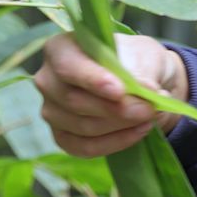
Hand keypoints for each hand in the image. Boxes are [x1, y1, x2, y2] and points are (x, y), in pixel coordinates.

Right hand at [34, 33, 190, 156]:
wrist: (139, 81)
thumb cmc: (134, 60)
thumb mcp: (145, 55)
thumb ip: (143, 70)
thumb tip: (146, 90)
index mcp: (61, 48)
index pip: (68, 67)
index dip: (92, 80)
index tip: (119, 91)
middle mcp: (48, 79)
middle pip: (74, 101)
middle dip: (115, 109)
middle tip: (149, 108)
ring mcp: (51, 110)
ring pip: (82, 126)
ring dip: (120, 125)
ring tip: (149, 116)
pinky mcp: (61, 136)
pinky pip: (85, 147)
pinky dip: (115, 142)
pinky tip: (138, 131)